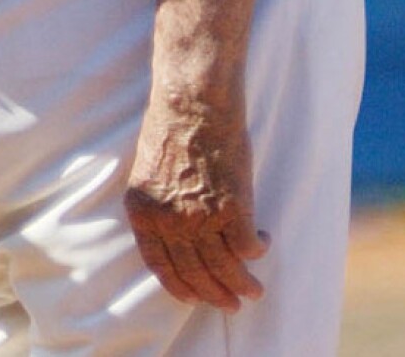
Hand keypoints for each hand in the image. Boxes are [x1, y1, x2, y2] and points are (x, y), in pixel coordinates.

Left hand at [124, 88, 267, 311]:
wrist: (192, 102)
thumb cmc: (170, 126)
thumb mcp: (148, 170)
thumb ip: (158, 203)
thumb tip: (174, 230)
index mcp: (141, 211)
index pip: (158, 264)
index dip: (177, 285)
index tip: (192, 298)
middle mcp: (168, 221)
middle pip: (193, 272)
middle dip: (214, 294)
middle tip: (230, 303)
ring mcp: (200, 218)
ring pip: (224, 267)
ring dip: (241, 283)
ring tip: (253, 290)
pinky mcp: (232, 208)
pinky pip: (247, 246)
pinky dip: (257, 251)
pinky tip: (263, 244)